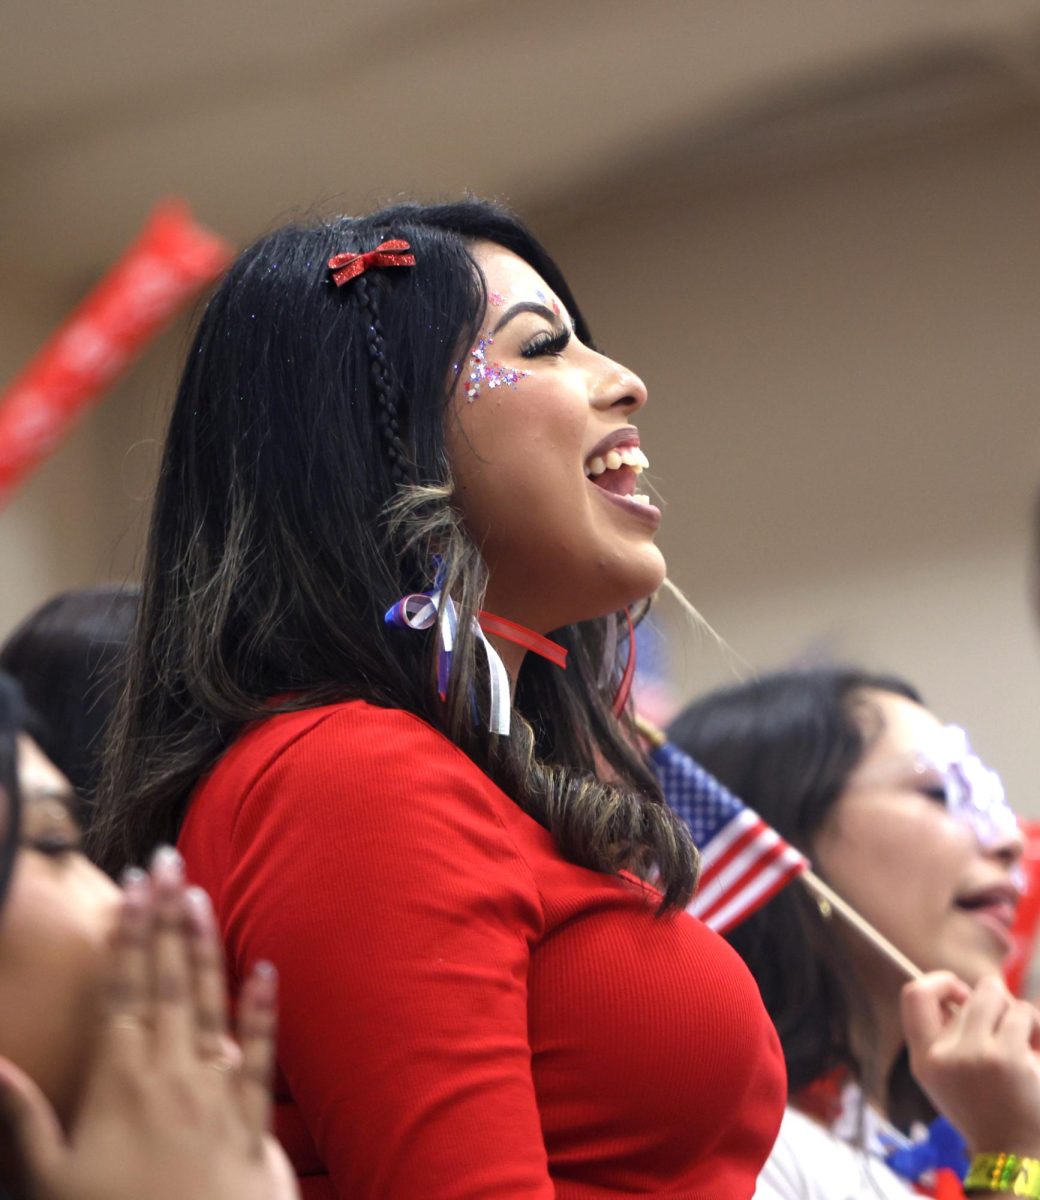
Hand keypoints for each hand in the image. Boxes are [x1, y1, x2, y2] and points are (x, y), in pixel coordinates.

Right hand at [0, 849, 298, 1199]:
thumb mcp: (52, 1181)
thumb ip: (23, 1119)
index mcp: (121, 1081)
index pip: (124, 990)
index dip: (128, 934)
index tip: (131, 887)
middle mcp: (172, 1071)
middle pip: (167, 979)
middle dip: (165, 916)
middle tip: (167, 860)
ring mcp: (216, 1088)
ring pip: (210, 1001)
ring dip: (204, 946)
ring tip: (198, 895)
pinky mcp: (251, 1113)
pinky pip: (262, 1050)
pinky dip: (263, 1007)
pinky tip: (266, 968)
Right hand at [902, 970, 1039, 1157]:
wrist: (1015, 1154)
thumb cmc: (984, 1111)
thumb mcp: (945, 1078)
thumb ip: (944, 1036)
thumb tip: (961, 992)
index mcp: (924, 1059)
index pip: (915, 994)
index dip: (940, 982)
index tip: (962, 994)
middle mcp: (945, 1055)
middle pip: (972, 994)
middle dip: (993, 1002)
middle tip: (1004, 1028)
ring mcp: (976, 1055)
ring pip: (1000, 997)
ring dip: (1016, 1014)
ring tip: (1023, 1041)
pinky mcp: (1010, 1058)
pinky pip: (1025, 1014)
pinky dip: (1035, 1026)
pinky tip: (1036, 1052)